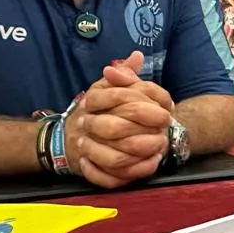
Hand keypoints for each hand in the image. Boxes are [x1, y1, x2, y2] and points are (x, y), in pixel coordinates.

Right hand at [68, 51, 174, 186]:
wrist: (67, 137)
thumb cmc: (95, 111)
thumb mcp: (106, 88)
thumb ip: (124, 75)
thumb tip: (137, 55)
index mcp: (92, 100)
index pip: (119, 98)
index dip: (146, 105)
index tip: (166, 110)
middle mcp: (86, 123)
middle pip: (115, 129)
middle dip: (145, 131)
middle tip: (165, 131)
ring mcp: (86, 148)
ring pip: (113, 158)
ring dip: (140, 156)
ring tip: (160, 149)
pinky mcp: (89, 169)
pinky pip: (108, 177)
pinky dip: (129, 174)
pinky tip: (149, 165)